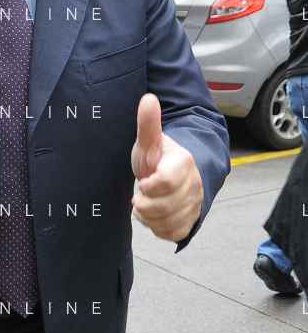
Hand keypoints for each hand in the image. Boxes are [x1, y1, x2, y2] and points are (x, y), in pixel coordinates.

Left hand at [131, 93, 202, 241]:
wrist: (175, 174)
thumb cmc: (159, 157)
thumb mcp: (149, 141)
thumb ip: (148, 123)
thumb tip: (147, 98)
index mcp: (184, 164)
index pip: (165, 182)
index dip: (149, 186)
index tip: (142, 182)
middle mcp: (193, 185)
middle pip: (164, 207)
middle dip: (144, 204)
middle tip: (139, 195)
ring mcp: (194, 205)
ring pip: (168, 222)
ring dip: (148, 218)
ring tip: (143, 205)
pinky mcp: (190, 221)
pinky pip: (173, 234)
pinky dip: (157, 229)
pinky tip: (152, 216)